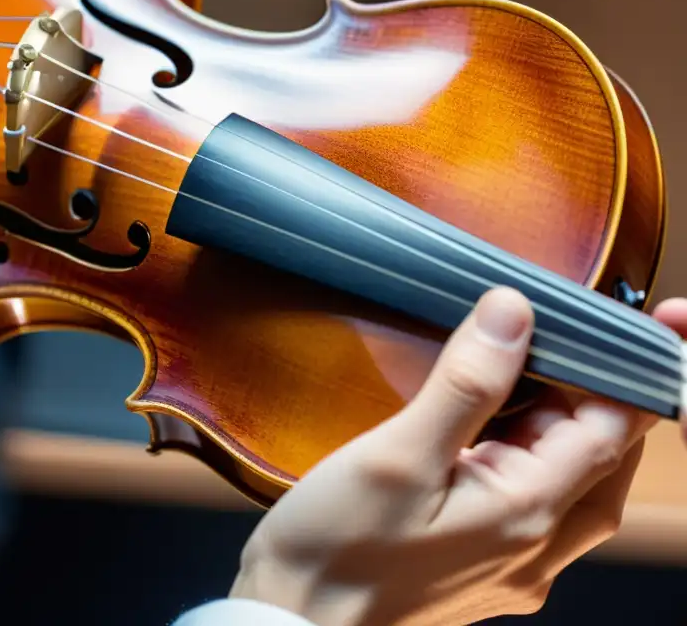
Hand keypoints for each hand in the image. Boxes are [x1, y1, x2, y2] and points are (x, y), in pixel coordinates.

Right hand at [231, 287, 664, 625]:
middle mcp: (537, 547)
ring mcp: (513, 564)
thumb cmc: (338, 547)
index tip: (582, 320)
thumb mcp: (398, 454)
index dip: (610, 369)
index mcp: (529, 512)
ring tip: (505, 378)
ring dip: (554, 426)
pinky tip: (481, 437)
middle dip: (582, 394)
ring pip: (570, 482)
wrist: (294, 621)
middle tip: (532, 341)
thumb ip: (465, 385)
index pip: (612, 428)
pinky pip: (533, 505)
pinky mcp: (483, 568)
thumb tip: (513, 312)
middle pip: (599, 456)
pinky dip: (525, 458)